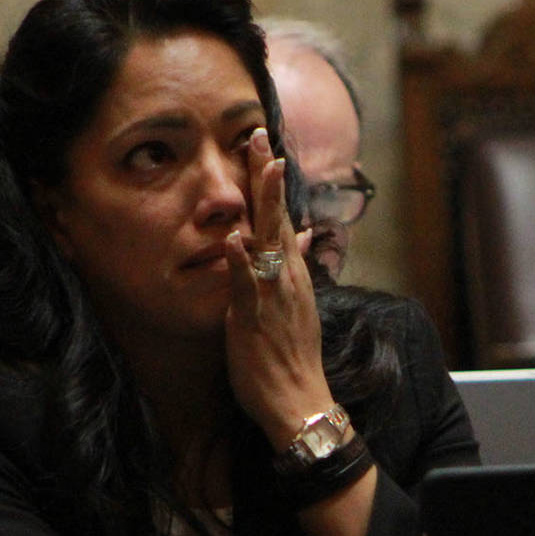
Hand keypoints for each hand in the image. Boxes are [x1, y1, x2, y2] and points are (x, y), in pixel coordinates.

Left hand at [223, 129, 328, 448]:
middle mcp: (286, 276)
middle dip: (268, 174)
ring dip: (266, 201)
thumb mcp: (294, 305)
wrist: (300, 401)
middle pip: (277, 215)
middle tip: (259, 134)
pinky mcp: (257, 317)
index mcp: (291, 273)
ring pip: (270, 239)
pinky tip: (234, 239)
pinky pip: (249, 285)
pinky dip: (242, 261)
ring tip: (261, 165)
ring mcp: (274, 293)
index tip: (264, 147)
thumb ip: (292, 269)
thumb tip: (300, 237)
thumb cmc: (290, 358)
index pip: (281, 217)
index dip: (271, 182)